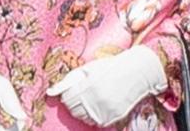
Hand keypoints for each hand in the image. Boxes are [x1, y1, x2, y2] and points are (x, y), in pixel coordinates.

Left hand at [46, 44, 167, 126]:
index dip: (70, 93)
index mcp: (88, 86)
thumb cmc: (111, 67)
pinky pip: (95, 122)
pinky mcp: (112, 117)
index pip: (66, 99)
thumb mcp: (89, 69)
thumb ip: (69, 81)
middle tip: (87, 91)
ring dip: (85, 109)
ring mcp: (105, 110)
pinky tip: (103, 103)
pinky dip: (95, 115)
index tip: (78, 87)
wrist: (138, 71)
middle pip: (73, 110)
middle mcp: (96, 100)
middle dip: (76, 101)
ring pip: (83, 117)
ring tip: (95, 96)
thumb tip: (50, 92)